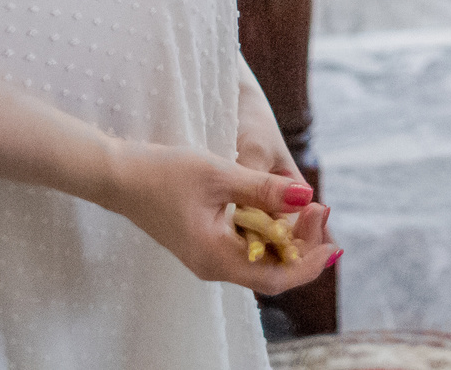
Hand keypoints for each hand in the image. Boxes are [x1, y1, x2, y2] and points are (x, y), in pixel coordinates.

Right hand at [101, 141, 339, 292]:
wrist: (117, 176)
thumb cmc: (163, 172)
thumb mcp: (219, 173)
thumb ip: (263, 188)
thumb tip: (308, 195)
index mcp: (215, 257)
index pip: (275, 277)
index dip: (309, 263)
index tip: (332, 238)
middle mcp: (212, 265)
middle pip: (272, 272)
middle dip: (304, 246)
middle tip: (322, 209)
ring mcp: (208, 256)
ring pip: (260, 261)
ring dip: (288, 239)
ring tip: (310, 208)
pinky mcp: (204, 243)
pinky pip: (246, 249)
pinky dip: (269, 233)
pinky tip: (282, 210)